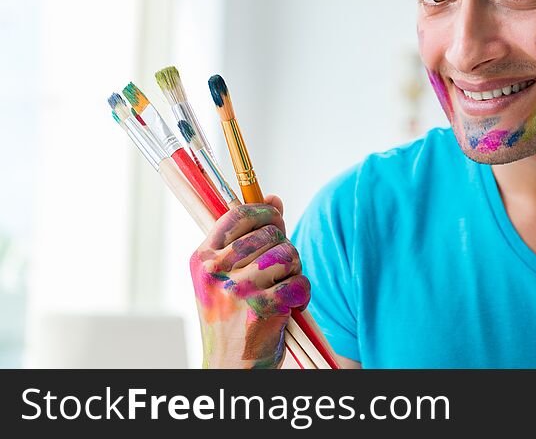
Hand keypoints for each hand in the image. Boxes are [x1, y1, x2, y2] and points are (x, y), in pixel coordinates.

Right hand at [190, 195, 309, 368]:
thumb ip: (250, 235)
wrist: (230, 367)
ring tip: (283, 287)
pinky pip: (299, 282)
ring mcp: (238, 290)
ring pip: (288, 254)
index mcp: (202, 259)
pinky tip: (290, 307)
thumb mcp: (226, 276)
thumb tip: (274, 198)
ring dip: (295, 271)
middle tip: (279, 272)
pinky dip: (303, 294)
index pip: (237, 214)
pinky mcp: (262, 308)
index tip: (276, 219)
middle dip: (284, 249)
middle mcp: (215, 272)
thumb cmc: (232, 319)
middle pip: (271, 233)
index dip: (265, 212)